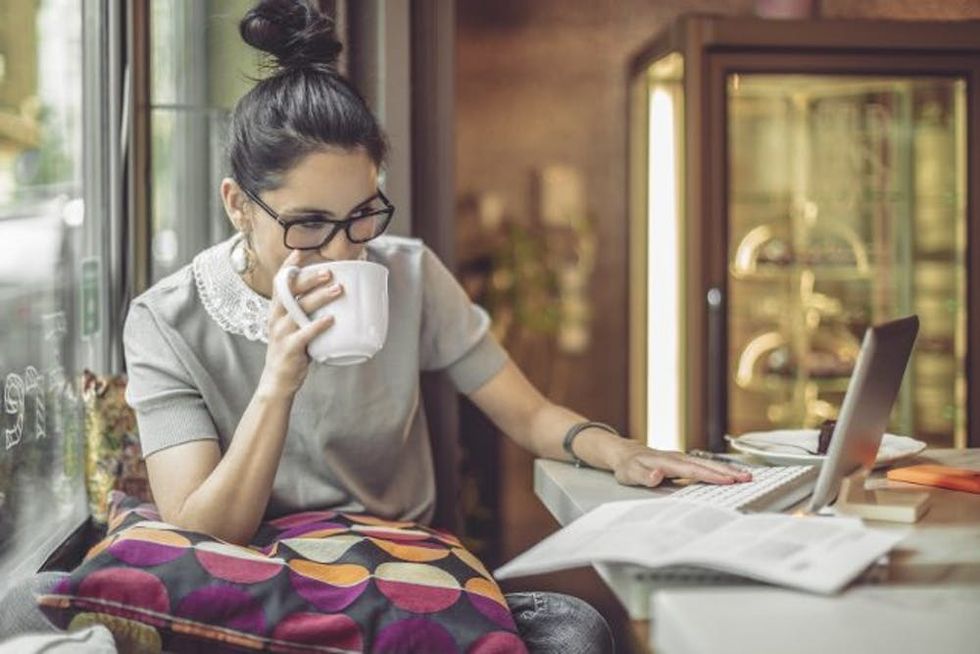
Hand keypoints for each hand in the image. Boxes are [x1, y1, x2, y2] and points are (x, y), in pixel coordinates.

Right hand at [259, 251, 343, 396]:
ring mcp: (281, 332)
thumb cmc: (291, 350)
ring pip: (299, 309)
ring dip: (320, 297)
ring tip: (338, 290)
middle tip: (329, 272)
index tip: (301, 252)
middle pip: (290, 291)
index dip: (289, 266)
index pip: (279, 282)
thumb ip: (306, 312)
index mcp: (276, 310)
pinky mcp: (290, 348)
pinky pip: (305, 333)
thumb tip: (332, 295)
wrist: (277, 380)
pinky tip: (331, 319)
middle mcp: (275, 318)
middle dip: (309, 279)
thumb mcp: (294, 326)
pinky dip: (318, 325)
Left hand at [611, 441, 752, 486]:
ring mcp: (683, 459)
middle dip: (727, 471)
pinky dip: (720, 470)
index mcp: (667, 462)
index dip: (711, 475)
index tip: (728, 480)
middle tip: (747, 478)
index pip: (693, 470)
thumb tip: (656, 475)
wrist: (626, 454)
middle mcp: (678, 458)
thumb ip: (643, 476)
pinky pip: (705, 466)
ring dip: (727, 469)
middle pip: (706, 465)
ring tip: (747, 476)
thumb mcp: (630, 473)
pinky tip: (731, 476)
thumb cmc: (628, 465)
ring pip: (708, 464)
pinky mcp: (685, 463)